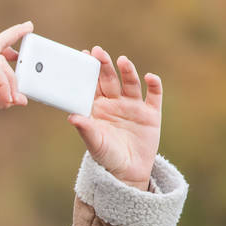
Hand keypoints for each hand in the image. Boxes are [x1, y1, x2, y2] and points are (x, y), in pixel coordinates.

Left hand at [68, 46, 161, 188]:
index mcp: (98, 108)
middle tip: (99, 52)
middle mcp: (115, 103)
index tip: (84, 56)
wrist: (127, 174)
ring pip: (131, 83)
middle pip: (110, 79)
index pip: (92, 85)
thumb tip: (71, 117)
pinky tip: (150, 77)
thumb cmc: (106, 157)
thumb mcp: (94, 143)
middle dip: (105, 65)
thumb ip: (85, 129)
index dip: (89, 70)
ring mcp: (133, 107)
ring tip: (123, 61)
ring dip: (128, 71)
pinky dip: (154, 85)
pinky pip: (154, 95)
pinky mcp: (151, 114)